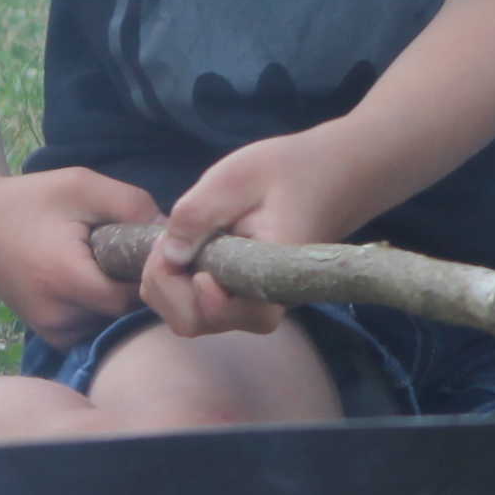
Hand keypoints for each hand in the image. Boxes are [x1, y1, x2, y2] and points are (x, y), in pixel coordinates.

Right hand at [0, 166, 161, 344]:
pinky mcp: (48, 334)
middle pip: (123, 313)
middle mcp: (56, 315)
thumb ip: (133, 206)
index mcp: (65, 279)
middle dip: (134, 285)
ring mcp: (50, 330)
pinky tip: (93, 278)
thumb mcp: (84, 186)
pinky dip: (100, 308)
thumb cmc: (32, 199)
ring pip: (109, 324)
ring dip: (118, 299)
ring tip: (106, 263)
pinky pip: (92, 328)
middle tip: (127, 252)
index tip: (145, 248)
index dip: (147, 273)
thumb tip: (171, 235)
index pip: (132, 296)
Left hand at [141, 131, 370, 334]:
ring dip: (167, 283)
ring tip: (174, 239)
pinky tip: (183, 245)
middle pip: (196, 322)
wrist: (328, 173)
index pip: (228, 312)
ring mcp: (249, 302)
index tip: (184, 251)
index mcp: (273, 276)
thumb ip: (198, 214)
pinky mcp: (237, 296)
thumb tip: (169, 256)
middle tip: (165, 240)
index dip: (193, 292)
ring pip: (191, 317)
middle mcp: (262, 301)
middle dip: (165, 286)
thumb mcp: (237, 178)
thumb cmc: (289, 171)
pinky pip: (196, 305)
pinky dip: (175, 281)